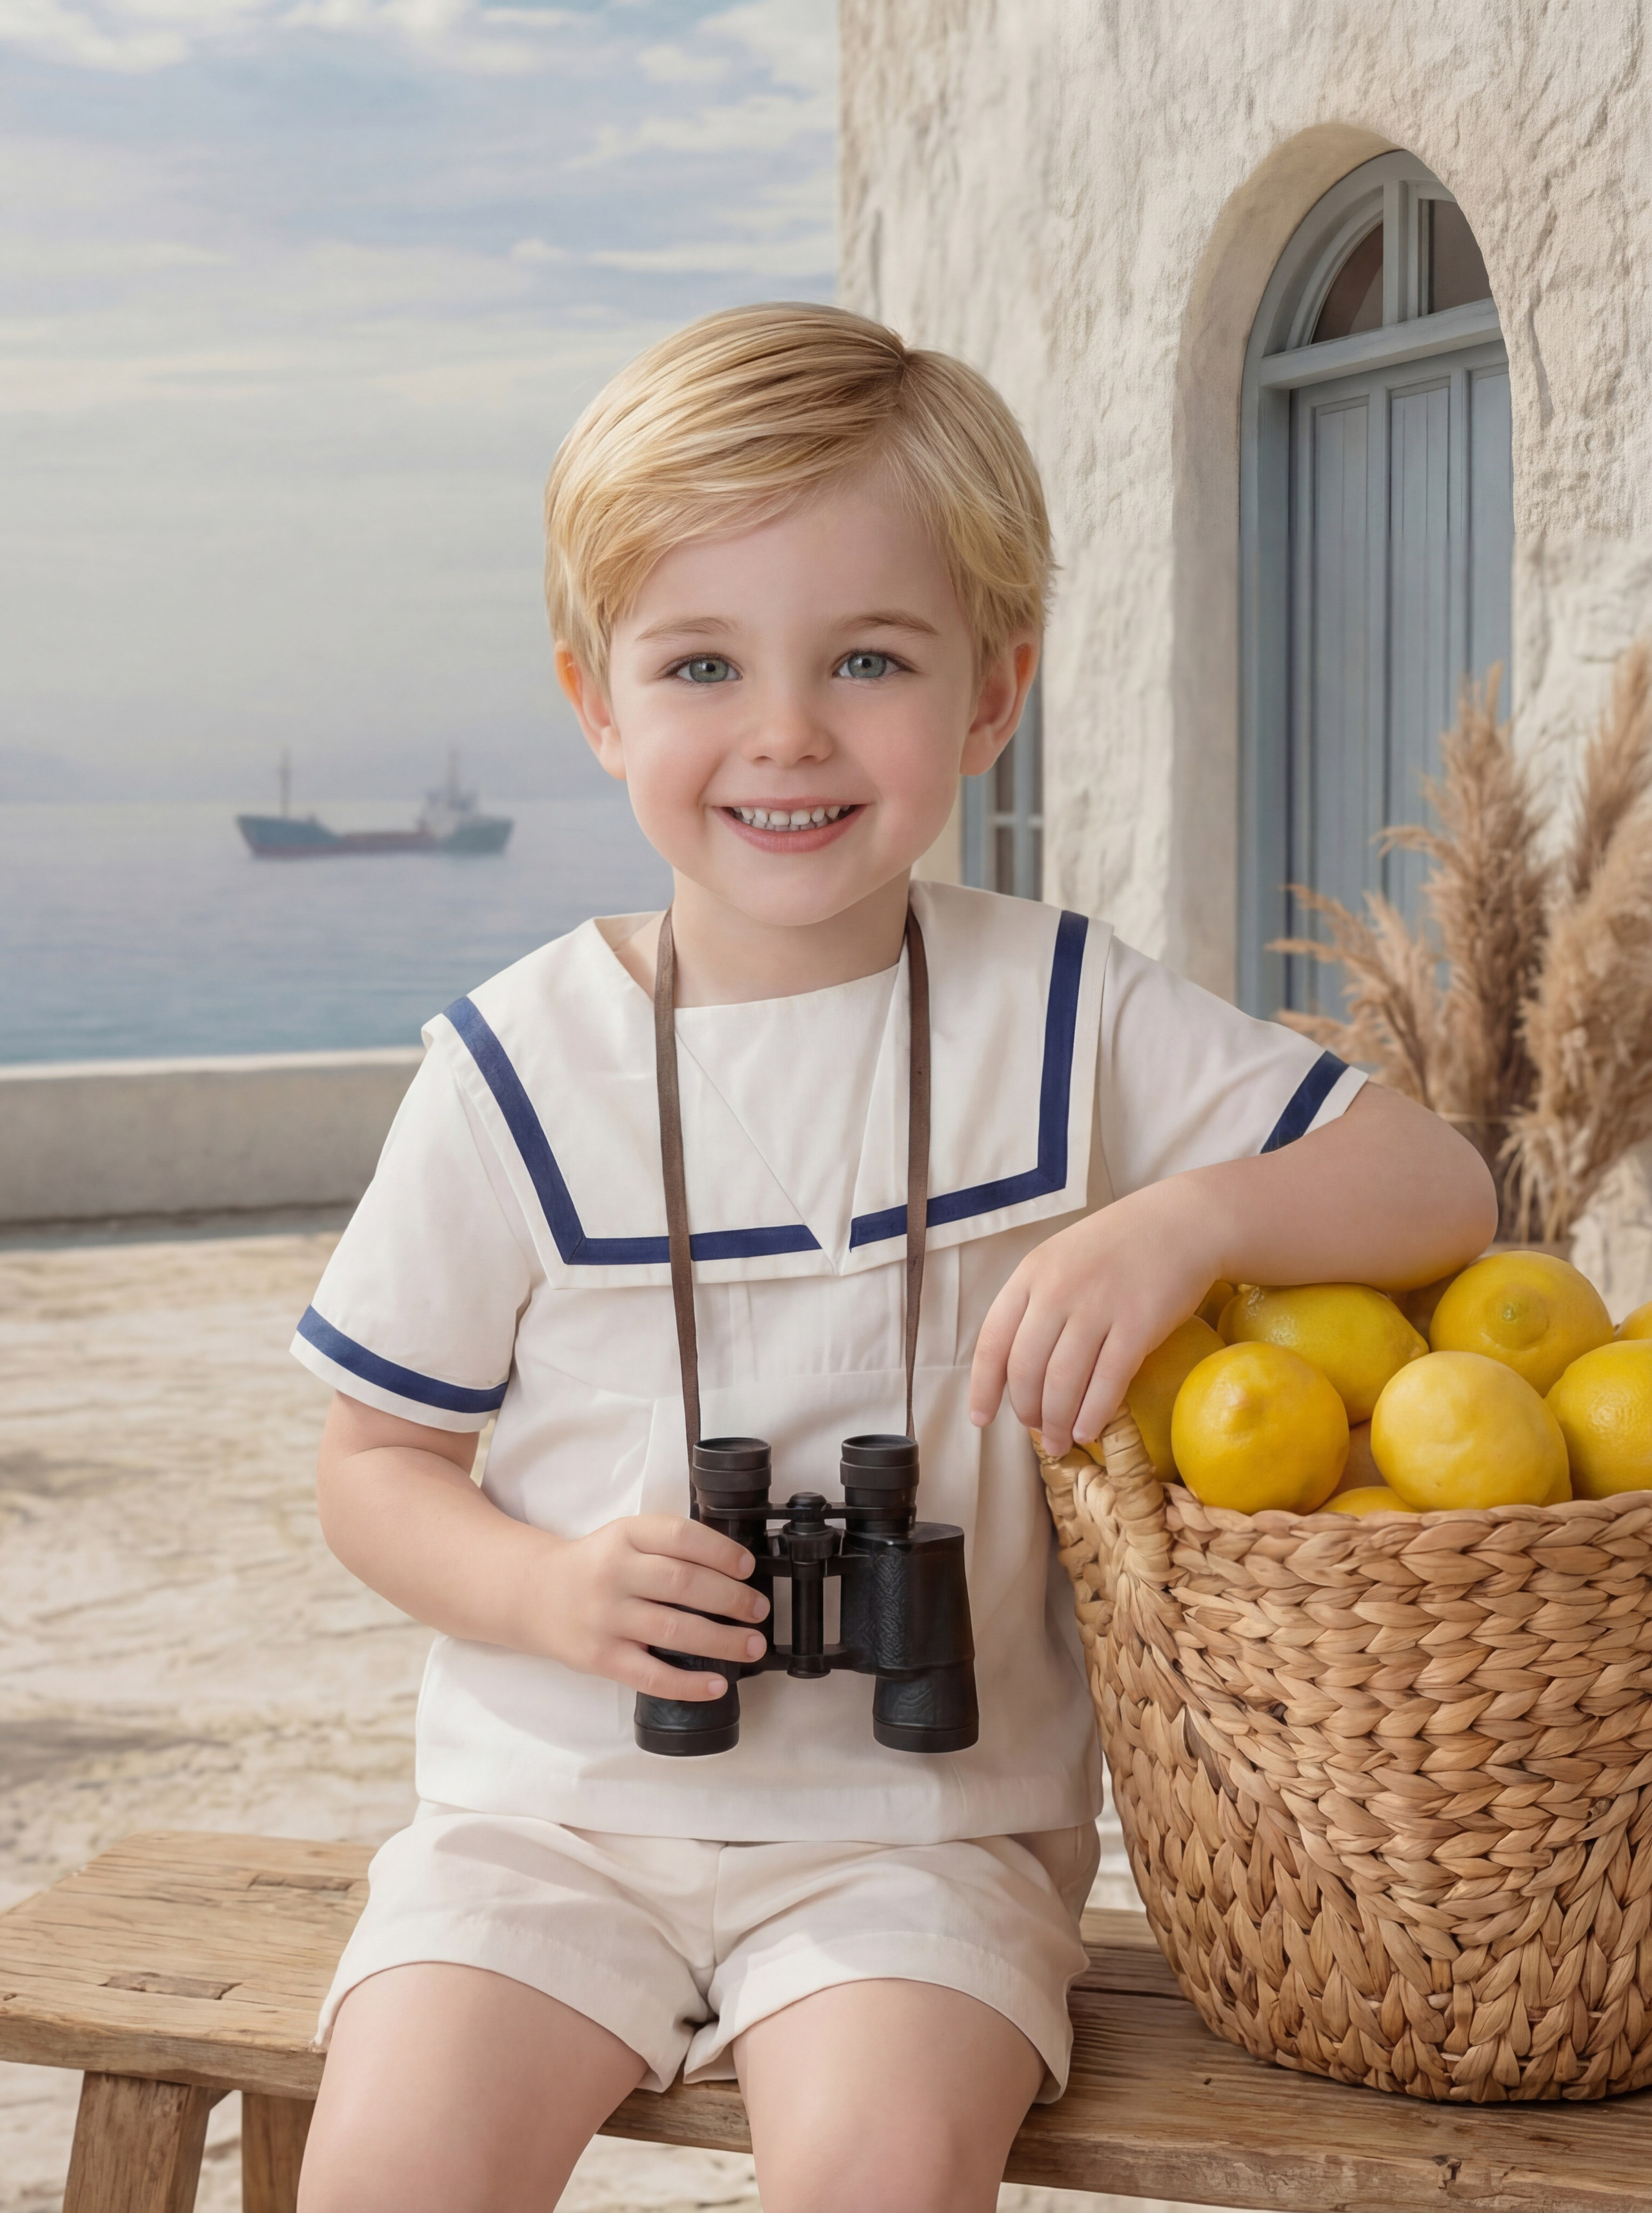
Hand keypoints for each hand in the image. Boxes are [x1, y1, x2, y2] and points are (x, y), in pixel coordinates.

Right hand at [525, 1513, 770, 1703]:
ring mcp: (606, 1617)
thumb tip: (732, 1570)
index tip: (748, 1567)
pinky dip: (688, 1684)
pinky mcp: (600, 1657)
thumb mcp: (624, 1538)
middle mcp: (614, 1573)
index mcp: (625, 1536)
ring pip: (674, 1629)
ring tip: (752, 1646)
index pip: (680, 1536)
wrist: (533, 1595)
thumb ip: (667, 1546)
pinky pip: (650, 1675)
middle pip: (684, 1583)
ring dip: (722, 1640)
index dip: (720, 1551)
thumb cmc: (594, 1566)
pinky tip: (716, 1684)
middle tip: (759, 1610)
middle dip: (732, 1599)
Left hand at [969, 1178, 1223, 1454]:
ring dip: (1057, 1422)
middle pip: (1026, 1369)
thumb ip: (1036, 1303)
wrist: (1181, 1222)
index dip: (983, 1387)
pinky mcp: (1138, 1325)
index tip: (981, 1418)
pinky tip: (1089, 1431)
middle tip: (1036, 1430)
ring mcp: (1097, 1307)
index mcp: (1030, 1274)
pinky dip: (1093, 1413)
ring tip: (1060, 1442)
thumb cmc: (1117, 1247)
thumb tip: (1016, 1370)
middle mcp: (1057, 1291)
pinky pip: (1107, 1382)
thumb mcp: (1061, 1260)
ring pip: (1063, 1382)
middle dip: (1026, 1411)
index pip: (993, 1341)